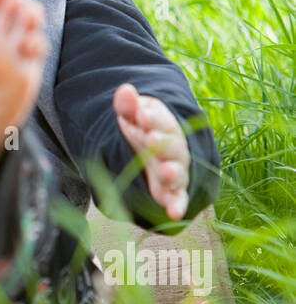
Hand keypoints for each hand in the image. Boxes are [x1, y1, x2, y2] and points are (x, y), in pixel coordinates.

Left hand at [113, 83, 190, 220]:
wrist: (151, 148)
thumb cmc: (142, 129)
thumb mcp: (132, 116)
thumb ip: (128, 106)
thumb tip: (125, 90)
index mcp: (165, 127)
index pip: (162, 121)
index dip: (152, 118)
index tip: (141, 115)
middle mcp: (174, 150)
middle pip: (172, 146)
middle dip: (163, 142)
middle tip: (151, 138)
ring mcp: (174, 171)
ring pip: (178, 173)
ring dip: (173, 173)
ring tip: (165, 171)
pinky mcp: (171, 192)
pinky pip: (177, 199)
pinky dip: (178, 206)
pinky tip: (174, 213)